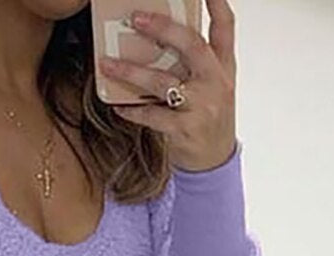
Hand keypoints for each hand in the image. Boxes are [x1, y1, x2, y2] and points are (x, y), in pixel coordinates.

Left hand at [99, 0, 237, 172]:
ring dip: (132, 73)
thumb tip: (160, 40)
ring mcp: (202, 107)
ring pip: (163, 82)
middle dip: (163, 29)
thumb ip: (198, 63)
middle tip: (136, 19)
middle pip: (192, 46)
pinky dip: (132, 111)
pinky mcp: (185, 130)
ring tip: (108, 65)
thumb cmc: (208, 119)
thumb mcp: (214, 87)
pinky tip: (117, 106)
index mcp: (224, 67)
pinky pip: (152, 116)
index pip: (225, 27)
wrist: (214, 161)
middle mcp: (216, 83)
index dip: (216, 4)